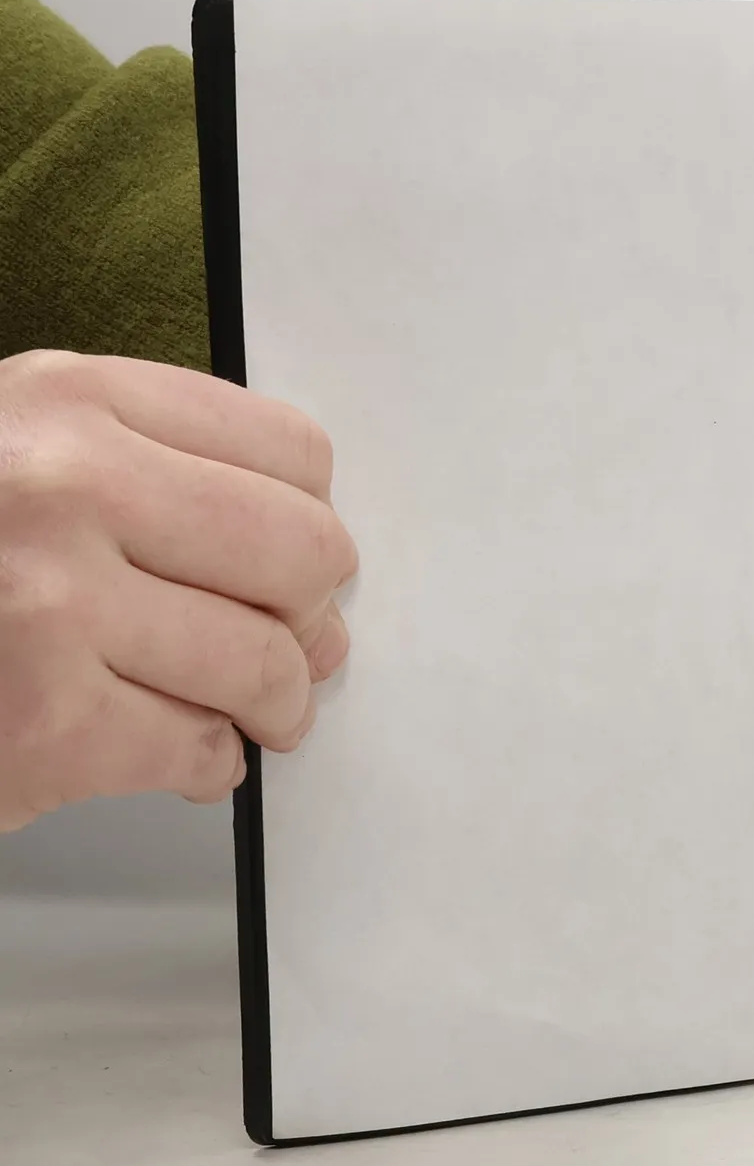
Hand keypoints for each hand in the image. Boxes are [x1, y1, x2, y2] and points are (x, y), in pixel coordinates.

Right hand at [0, 351, 355, 830]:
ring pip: (265, 663)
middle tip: (299, 650)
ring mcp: (50, 607)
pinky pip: (199, 749)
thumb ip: (141, 467)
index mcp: (68, 403)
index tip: (294, 561)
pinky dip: (206, 763)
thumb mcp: (16, 451)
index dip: (308, 520)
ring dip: (276, 703)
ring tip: (256, 711)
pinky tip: (178, 752)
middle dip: (313, 618)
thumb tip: (302, 546)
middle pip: (302, 554)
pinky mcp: (43, 726)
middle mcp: (64, 488)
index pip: (290, 452)